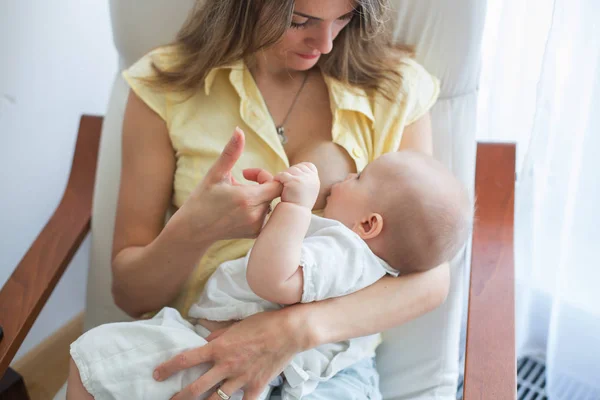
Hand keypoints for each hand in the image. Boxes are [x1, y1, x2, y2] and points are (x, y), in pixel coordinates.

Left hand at [153, 309, 309, 399]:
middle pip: (196, 388)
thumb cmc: (262, 323)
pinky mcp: (255, 386)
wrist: (288, 331)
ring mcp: (240, 378)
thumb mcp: (235, 324)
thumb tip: (206, 341)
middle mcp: (226, 366)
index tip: (157, 374)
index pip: (186, 359)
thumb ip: (218, 335)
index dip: (168, 368)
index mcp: (218, 348)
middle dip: (179, 397)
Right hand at [178, 128, 281, 241]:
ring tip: (241, 195)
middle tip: (244, 180)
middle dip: (263, 184)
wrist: (194, 229)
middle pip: (276, 193)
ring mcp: (256, 226)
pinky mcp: (256, 233)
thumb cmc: (202, 199)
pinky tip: (242, 208)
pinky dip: (259, 208)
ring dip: (261, 196)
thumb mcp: (215, 174)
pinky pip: (267, 216)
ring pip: (272, 204)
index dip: (265, 176)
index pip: (277, 183)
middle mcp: (255, 215)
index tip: (248, 174)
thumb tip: (239, 130)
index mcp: (248, 199)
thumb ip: (231, 152)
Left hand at [274, 162, 319, 208]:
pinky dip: (277, 179)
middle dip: (290, 174)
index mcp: (315, 179)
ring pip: (289, 170)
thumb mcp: (307, 188)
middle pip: (297, 167)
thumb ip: (306, 178)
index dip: (299, 170)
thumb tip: (300, 166)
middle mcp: (312, 178)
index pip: (308, 165)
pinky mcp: (294, 181)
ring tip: (284, 188)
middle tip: (288, 186)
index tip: (294, 180)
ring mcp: (303, 179)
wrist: (295, 213)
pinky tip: (279, 186)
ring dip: (284, 177)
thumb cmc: (298, 202)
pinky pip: (282, 174)